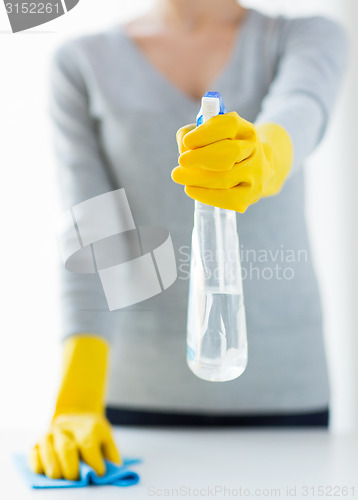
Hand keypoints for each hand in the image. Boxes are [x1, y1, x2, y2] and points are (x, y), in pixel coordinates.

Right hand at [29, 412, 120, 479]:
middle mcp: (68, 427)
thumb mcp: (106, 438)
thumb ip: (111, 456)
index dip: (93, 464)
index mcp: (89, 427)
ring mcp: (50, 433)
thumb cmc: (92, 433)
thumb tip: (112, 474)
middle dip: (71, 468)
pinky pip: (33, 454)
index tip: (97, 473)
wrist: (75, 412)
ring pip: (49, 451)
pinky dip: (38, 464)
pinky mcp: (36, 441)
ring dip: (53, 467)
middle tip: (75, 478)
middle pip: (67, 449)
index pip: (89, 446)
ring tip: (58, 476)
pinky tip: (44, 471)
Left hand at [172, 112, 292, 211]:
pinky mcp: (251, 195)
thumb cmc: (222, 148)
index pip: (229, 126)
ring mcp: (255, 174)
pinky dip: (206, 195)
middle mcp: (254, 149)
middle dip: (201, 158)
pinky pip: (228, 199)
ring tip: (180, 176)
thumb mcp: (208, 134)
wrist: (252, 169)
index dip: (206, 133)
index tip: (187, 142)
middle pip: (230, 153)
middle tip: (180, 162)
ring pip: (225, 178)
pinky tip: (191, 189)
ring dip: (198, 178)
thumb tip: (184, 150)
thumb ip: (191, 133)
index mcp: (244, 129)